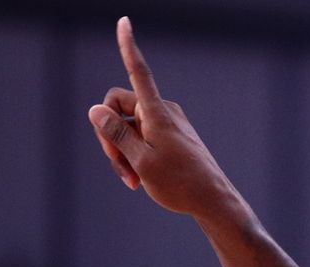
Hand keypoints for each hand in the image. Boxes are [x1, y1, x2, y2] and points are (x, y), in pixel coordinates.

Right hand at [87, 16, 236, 217]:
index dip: (128, 47)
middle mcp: (162, 112)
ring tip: (130, 179)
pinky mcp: (169, 137)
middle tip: (118, 167)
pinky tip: (137, 179)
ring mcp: (166, 124)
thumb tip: (95, 109)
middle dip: (109, 135)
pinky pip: (141, 137)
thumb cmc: (180, 184)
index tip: (124, 21)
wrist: (213, 202)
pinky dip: (134, 156)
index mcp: (156, 113)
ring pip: (127, 127)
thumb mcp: (140, 161)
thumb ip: (115, 134)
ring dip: (121, 152)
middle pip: (118, 108)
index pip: (138, 72)